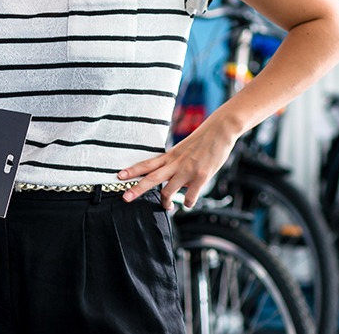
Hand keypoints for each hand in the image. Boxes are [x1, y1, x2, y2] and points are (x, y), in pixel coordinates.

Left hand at [115, 118, 237, 209]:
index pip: (147, 163)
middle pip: (152, 178)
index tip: (119, 176)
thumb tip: (170, 179)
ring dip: (164, 203)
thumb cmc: (202, 140)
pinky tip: (188, 203)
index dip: (132, 170)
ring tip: (166, 208)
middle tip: (125, 198)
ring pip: (168, 191)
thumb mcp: (182, 149)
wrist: (220, 130)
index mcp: (170, 155)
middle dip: (137, 189)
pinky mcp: (201, 176)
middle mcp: (176, 163)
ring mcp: (188, 170)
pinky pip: (190, 196)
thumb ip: (174, 163)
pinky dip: (187, 203)